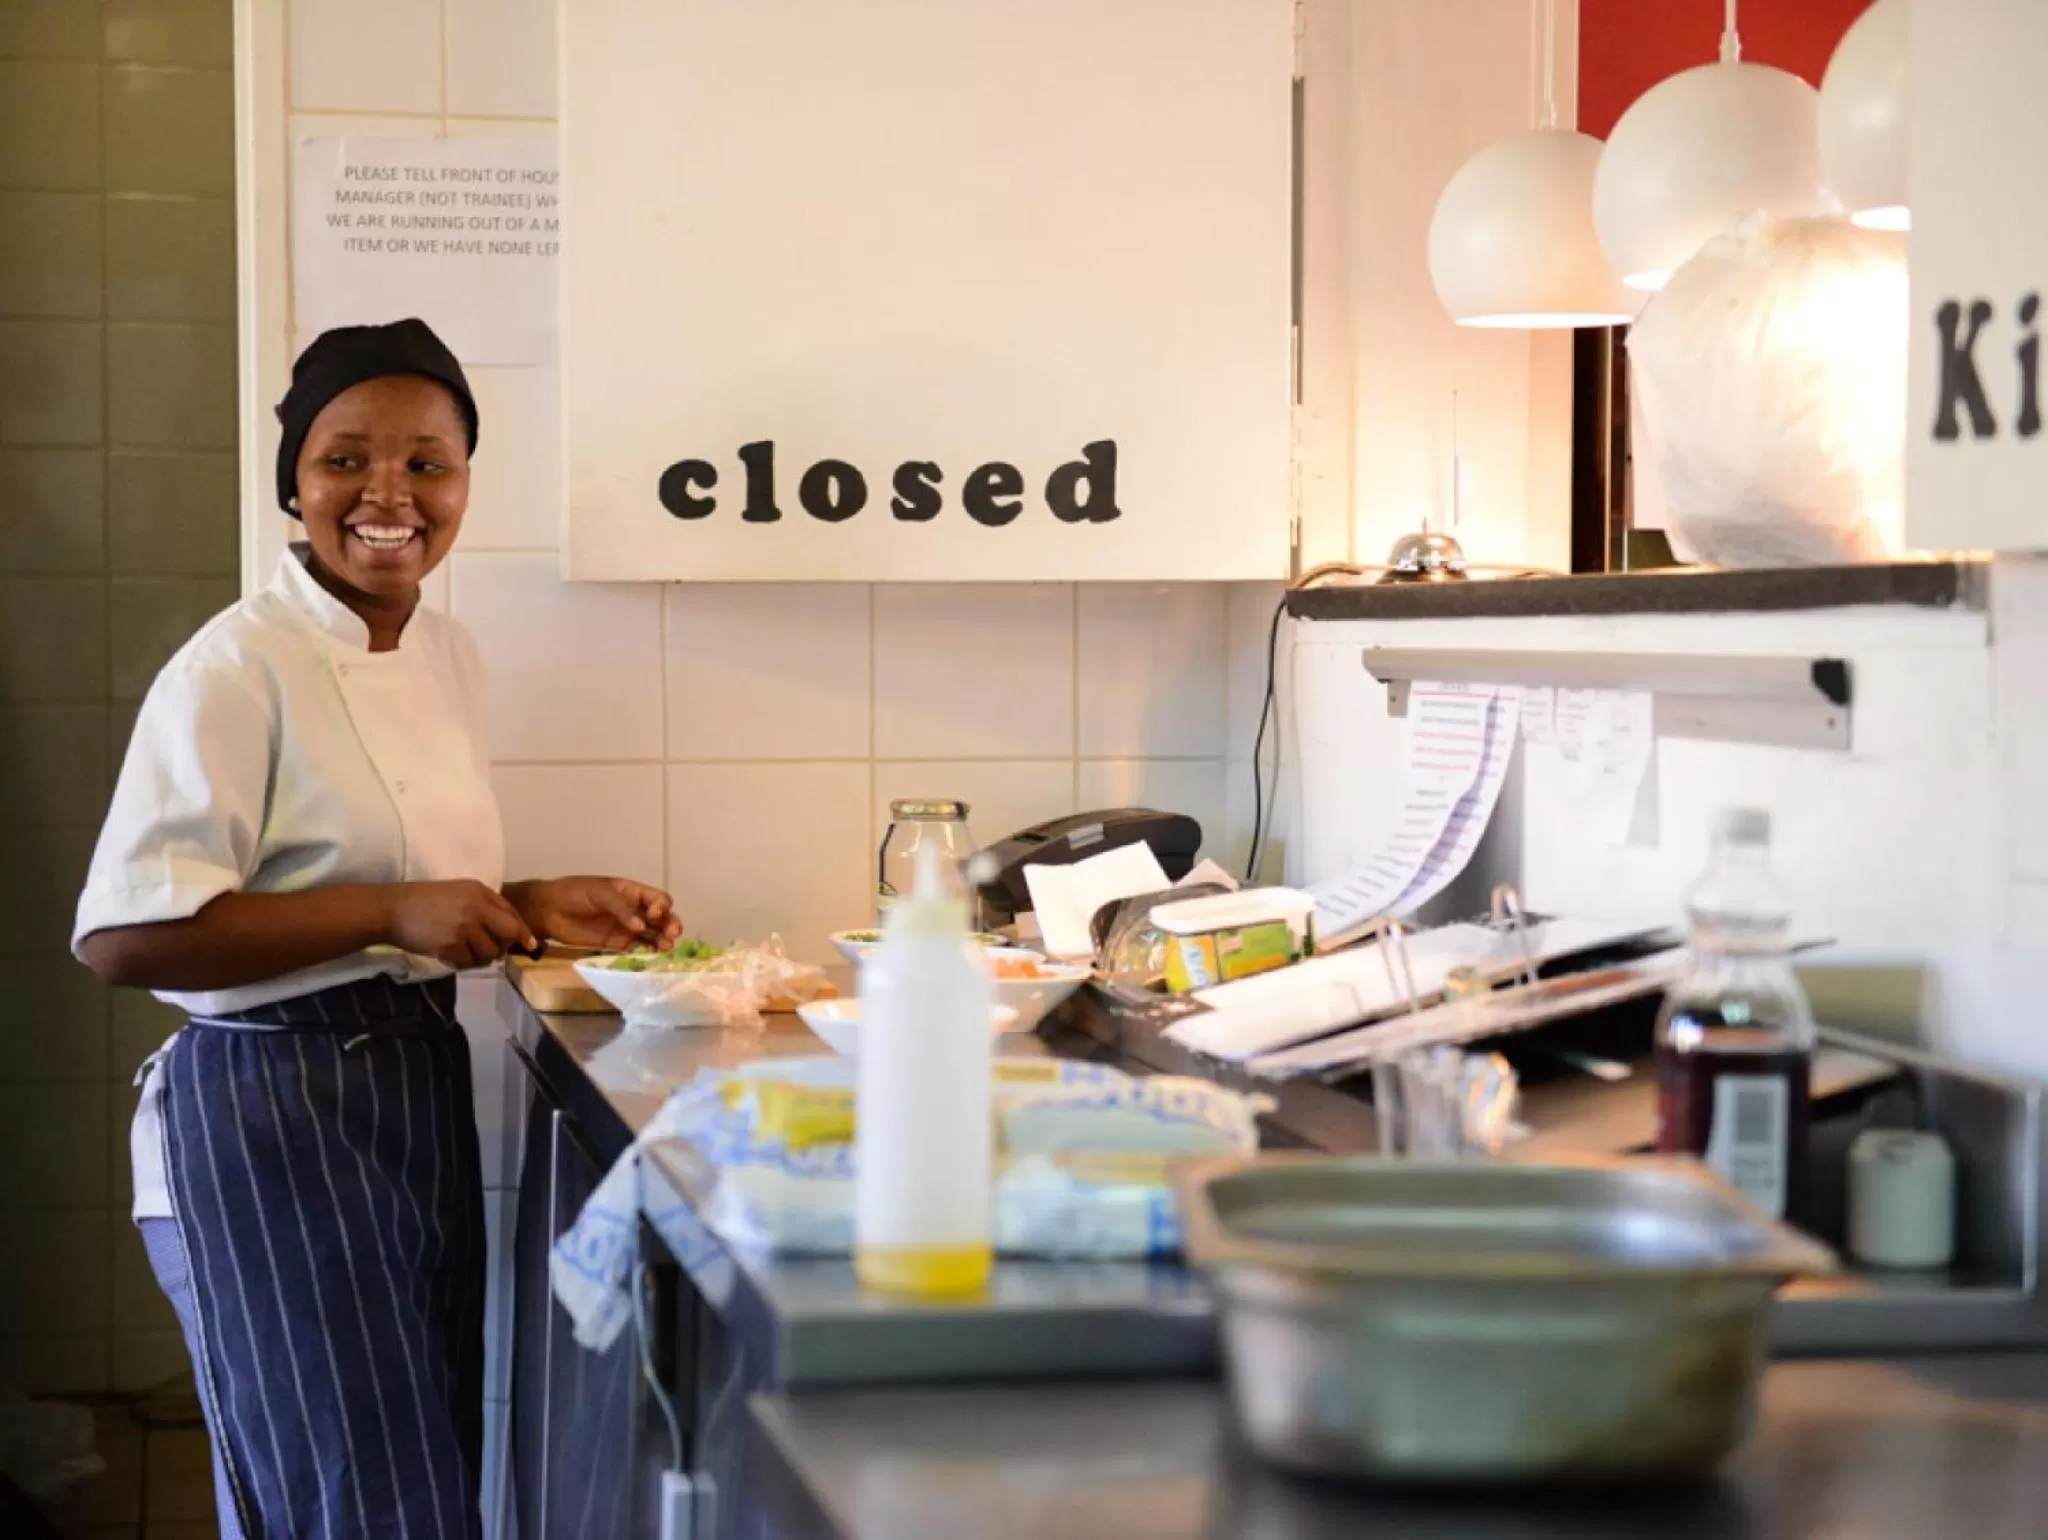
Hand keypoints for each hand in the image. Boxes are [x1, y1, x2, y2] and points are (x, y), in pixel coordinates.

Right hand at [386, 880, 536, 969]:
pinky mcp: (449, 945)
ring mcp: (463, 926)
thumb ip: (483, 906)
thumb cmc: (425, 901)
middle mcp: (476, 907)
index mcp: (480, 891)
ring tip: (466, 954)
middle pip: (508, 934)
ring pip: (489, 953)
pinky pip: (468, 963)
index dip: (522, 931)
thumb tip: (509, 929)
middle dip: (504, 947)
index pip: (512, 914)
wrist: (392, 909)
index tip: (530, 944)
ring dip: (481, 959)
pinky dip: (462, 964)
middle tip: (493, 953)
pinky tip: (451, 957)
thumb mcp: (459, 892)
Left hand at [509, 877, 681, 951]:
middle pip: (661, 918)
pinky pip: (637, 949)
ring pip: (652, 935)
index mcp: (632, 892)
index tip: (654, 914)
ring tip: (665, 948)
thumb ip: (620, 908)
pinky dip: (646, 953)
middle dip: (670, 925)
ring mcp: (626, 928)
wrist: (548, 910)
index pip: (658, 898)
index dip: (662, 907)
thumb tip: (640, 927)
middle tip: (672, 935)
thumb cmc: (574, 893)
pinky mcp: (617, 944)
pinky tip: (651, 957)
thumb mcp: (599, 893)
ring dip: (662, 941)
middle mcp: (634, 910)